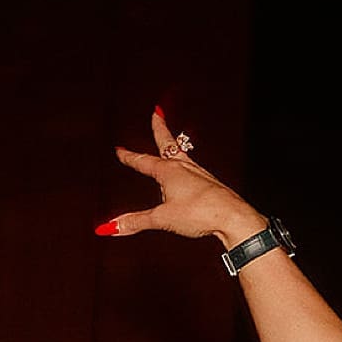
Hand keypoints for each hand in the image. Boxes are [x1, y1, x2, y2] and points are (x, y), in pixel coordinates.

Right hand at [101, 109, 267, 249]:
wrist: (232, 216)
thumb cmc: (199, 213)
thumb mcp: (162, 218)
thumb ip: (135, 221)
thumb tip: (109, 227)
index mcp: (169, 171)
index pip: (143, 161)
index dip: (130, 157)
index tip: (120, 150)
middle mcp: (184, 167)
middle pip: (168, 143)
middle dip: (160, 129)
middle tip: (157, 114)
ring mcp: (199, 173)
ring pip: (181, 154)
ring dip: (172, 145)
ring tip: (169, 142)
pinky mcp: (209, 183)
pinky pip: (192, 168)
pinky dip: (184, 163)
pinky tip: (187, 171)